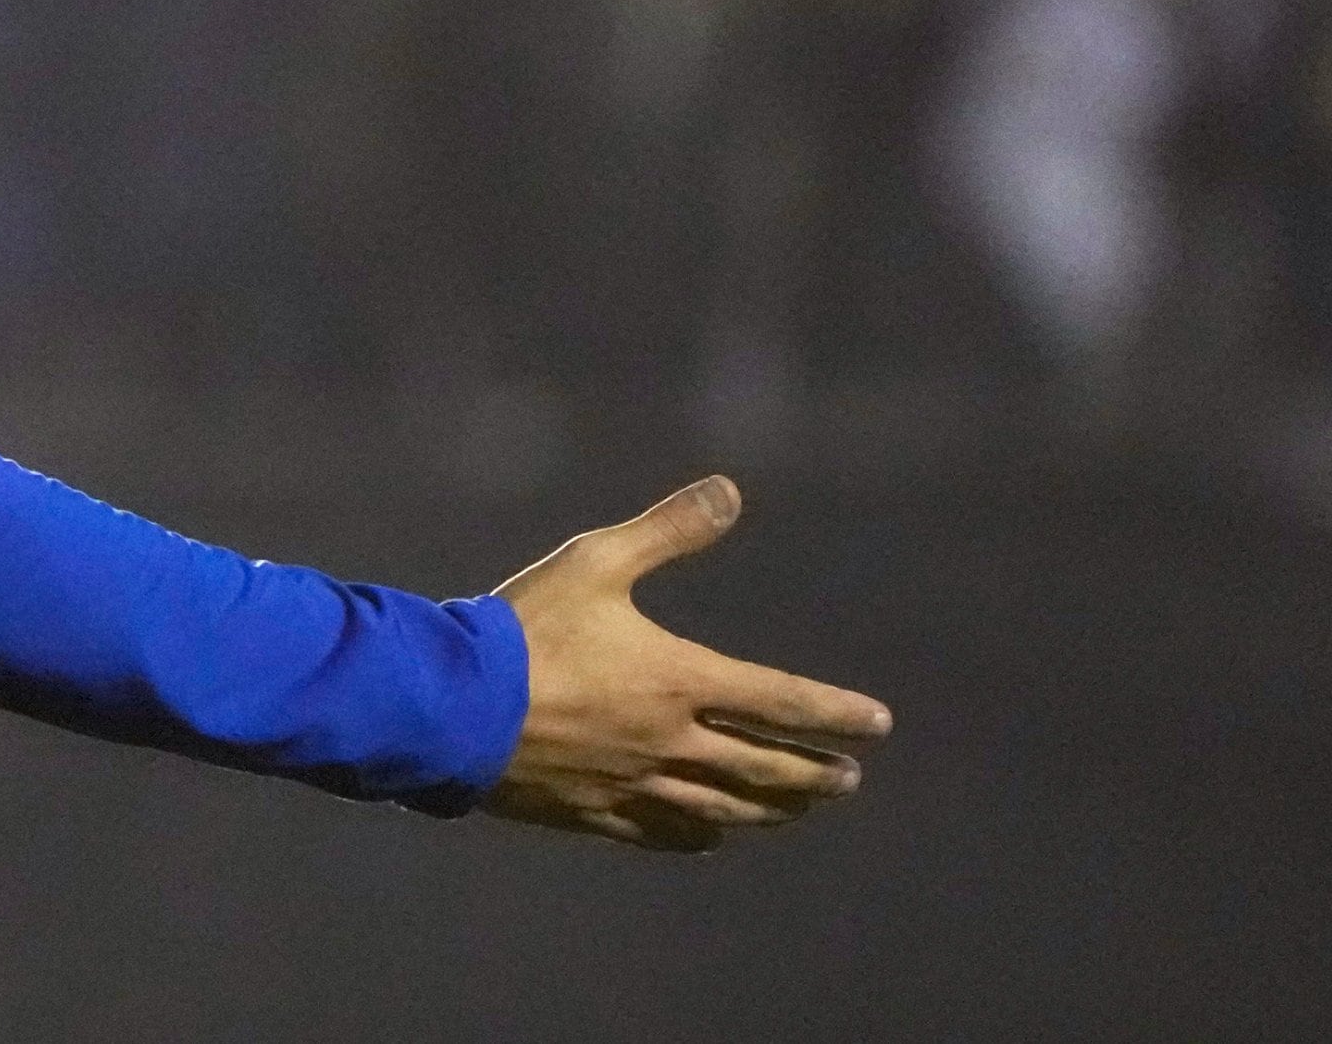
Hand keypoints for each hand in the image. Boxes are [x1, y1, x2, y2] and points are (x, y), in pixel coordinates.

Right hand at [485, 475, 890, 853]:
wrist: (454, 704)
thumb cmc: (524, 627)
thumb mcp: (596, 561)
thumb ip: (667, 530)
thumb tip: (729, 491)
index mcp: (679, 680)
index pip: (779, 701)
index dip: (834, 712)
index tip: (877, 725)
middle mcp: (670, 742)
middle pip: (763, 769)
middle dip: (812, 773)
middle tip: (848, 779)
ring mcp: (636, 784)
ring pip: (724, 810)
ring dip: (772, 810)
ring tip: (800, 810)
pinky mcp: (596, 812)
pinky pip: (664, 835)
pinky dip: (700, 838)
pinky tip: (714, 839)